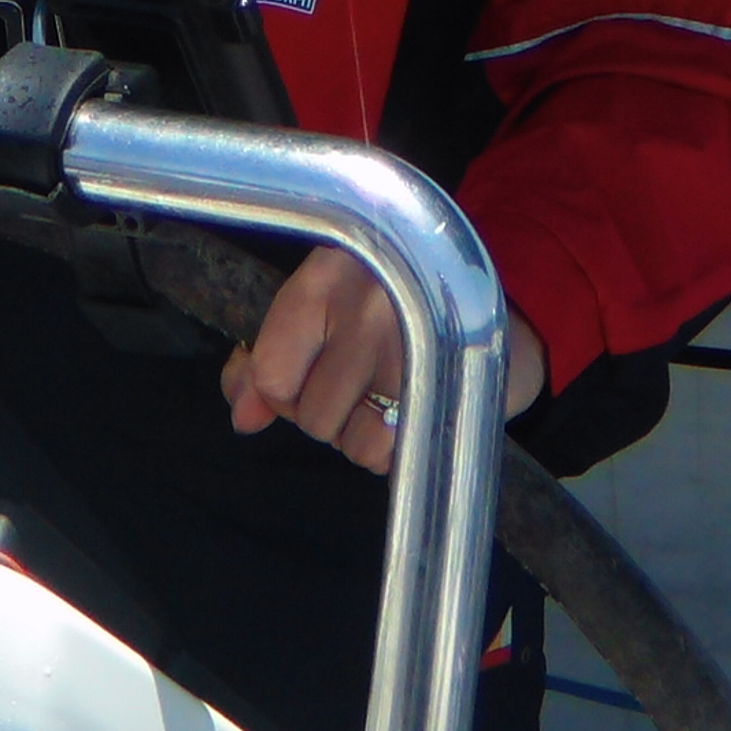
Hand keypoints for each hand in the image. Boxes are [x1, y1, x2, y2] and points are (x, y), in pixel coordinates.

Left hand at [224, 251, 545, 475]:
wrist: (487, 306)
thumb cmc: (392, 308)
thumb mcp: (326, 312)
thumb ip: (273, 358)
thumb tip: (243, 415)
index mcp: (327, 275)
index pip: (270, 370)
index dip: (281, 393)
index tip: (304, 378)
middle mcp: (368, 306)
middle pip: (306, 413)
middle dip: (327, 411)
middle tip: (361, 380)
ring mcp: (410, 347)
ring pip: (344, 438)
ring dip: (360, 434)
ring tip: (388, 395)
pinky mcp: (444, 386)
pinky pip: (385, 454)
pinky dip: (391, 448)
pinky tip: (407, 412)